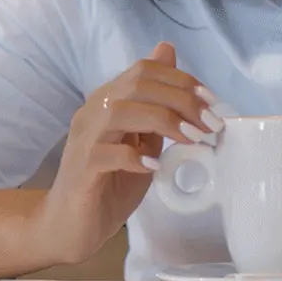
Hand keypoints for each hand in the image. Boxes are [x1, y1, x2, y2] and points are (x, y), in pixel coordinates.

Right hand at [34, 42, 221, 264]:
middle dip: (180, 99)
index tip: (211, 101)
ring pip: (120, 111)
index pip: (144, 70)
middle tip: (209, 122)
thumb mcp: (145, 138)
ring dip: (163, 120)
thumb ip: (159, 105)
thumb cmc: (112, 182)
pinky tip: (155, 166)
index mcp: (110, 99)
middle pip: (137, 85)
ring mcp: (85, 138)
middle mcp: (94, 110)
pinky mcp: (81, 167)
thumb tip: (171, 53)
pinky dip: (134, 156)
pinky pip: (106, 151)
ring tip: (192, 138)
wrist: (71, 227)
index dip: (181, 79)